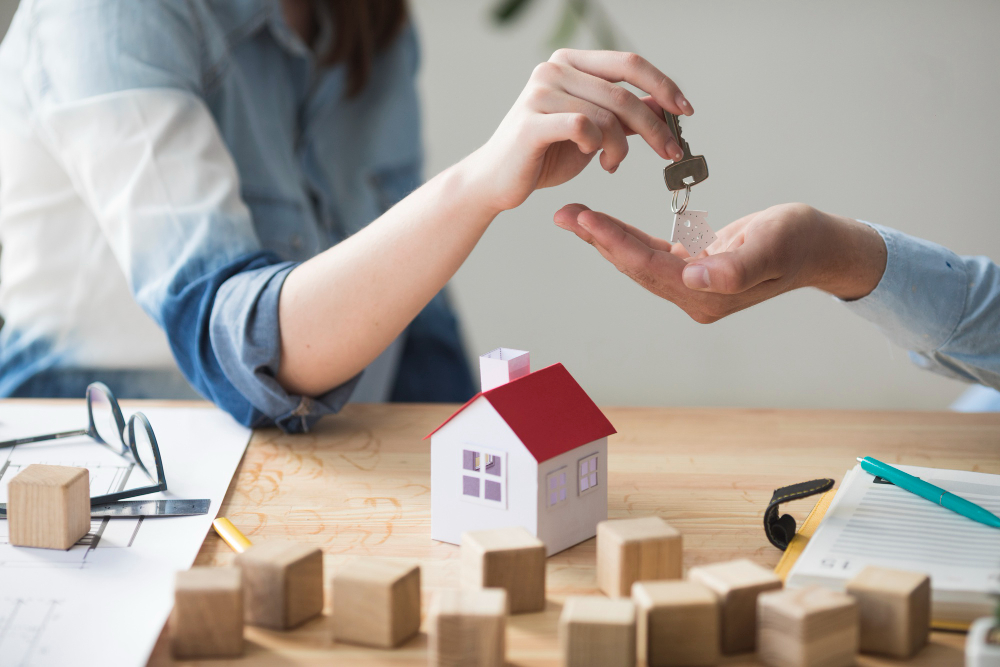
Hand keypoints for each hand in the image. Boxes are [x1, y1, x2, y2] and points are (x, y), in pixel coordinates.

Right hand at [465, 49, 692, 214]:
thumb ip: (624, 116)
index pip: (628, 64)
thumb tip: (665, 106)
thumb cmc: (544, 154)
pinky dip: (597, 147)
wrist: (497, 181)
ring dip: (622, 147)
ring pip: (607, 116)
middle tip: (670, 152)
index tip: (686, 111)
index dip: (663, 85)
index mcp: (570, 63)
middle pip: (623, 93)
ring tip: (613, 164)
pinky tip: (594, 159)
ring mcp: (539, 93)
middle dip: (655, 127)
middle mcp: (553, 69)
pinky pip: (584, 128)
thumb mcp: (594, 131)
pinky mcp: (531, 123)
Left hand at [553, 202, 886, 322]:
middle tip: (563, 213)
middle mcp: (693, 295)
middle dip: (598, 239)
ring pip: (637, 260)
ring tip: (573, 216)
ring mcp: (692, 286)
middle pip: (635, 266)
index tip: (585, 219)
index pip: (650, 267)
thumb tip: (696, 278)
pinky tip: (604, 225)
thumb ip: (736, 266)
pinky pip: (650, 253)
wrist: (820, 246)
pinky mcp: (693, 270)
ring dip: (605, 238)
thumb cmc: (801, 241)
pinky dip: (626, 237)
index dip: (615, 243)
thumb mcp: (773, 245)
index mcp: (707, 294)